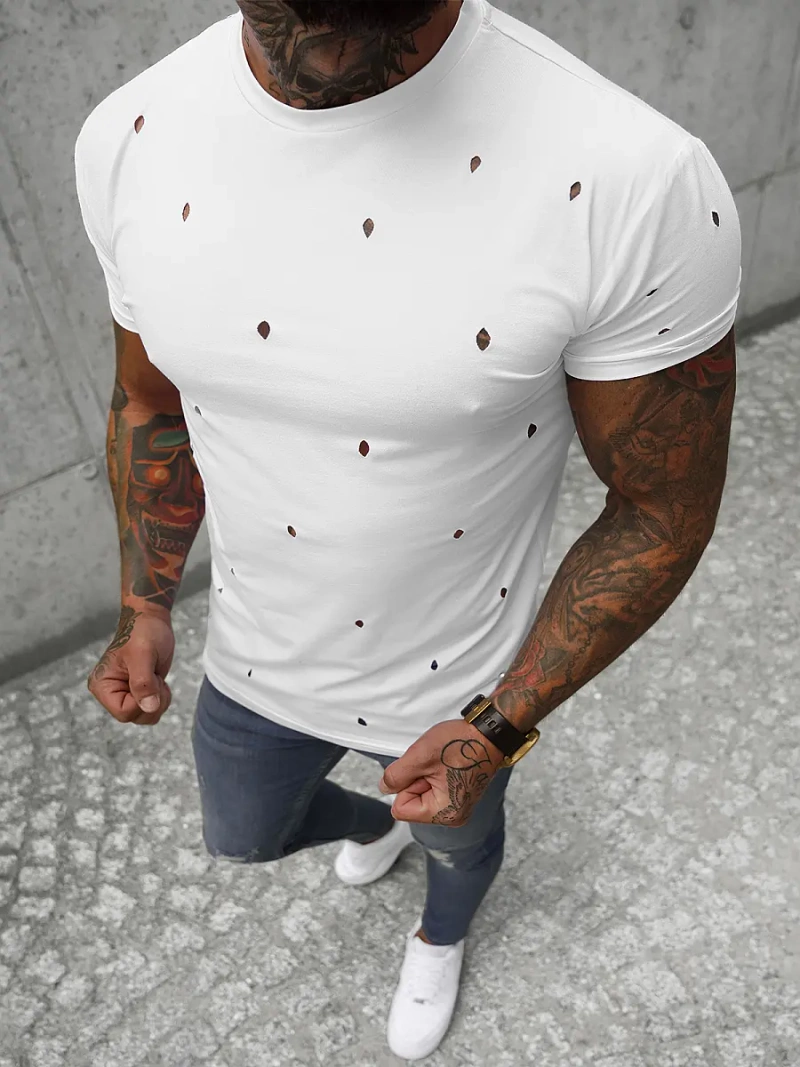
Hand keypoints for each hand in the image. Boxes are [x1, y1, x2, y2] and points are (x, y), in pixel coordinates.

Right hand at [87, 604, 174, 724]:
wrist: (150, 620)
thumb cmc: (144, 632)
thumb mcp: (143, 655)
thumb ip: (143, 682)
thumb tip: (149, 708)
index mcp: (102, 685)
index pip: (124, 713)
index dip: (143, 701)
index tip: (150, 678)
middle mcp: (110, 693)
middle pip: (135, 718)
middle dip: (152, 701)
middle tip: (155, 677)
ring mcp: (124, 694)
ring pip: (145, 716)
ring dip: (159, 700)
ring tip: (156, 677)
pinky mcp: (137, 693)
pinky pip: (151, 709)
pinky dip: (161, 699)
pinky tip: (158, 680)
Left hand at [378, 718, 506, 826]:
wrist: (490, 733)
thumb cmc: (463, 744)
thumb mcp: (419, 757)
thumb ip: (396, 776)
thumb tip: (385, 788)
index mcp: (445, 813)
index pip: (400, 809)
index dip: (405, 785)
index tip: (424, 769)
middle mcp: (453, 816)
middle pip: (411, 803)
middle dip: (416, 780)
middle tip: (435, 764)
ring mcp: (458, 806)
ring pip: (421, 794)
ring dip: (425, 775)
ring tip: (442, 762)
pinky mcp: (460, 796)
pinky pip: (433, 789)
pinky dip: (434, 774)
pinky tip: (447, 764)